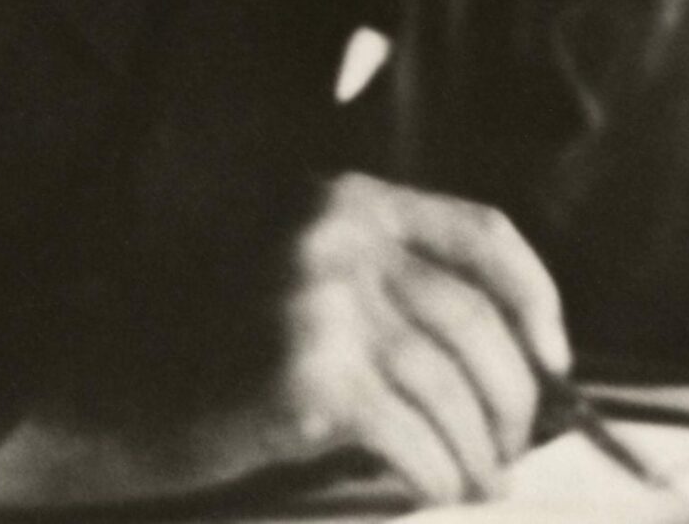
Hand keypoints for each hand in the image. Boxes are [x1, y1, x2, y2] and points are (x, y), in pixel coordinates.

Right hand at [256, 173, 568, 499]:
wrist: (130, 393)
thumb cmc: (236, 347)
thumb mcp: (320, 279)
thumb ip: (398, 285)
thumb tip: (522, 356)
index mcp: (353, 198)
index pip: (482, 231)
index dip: (537, 297)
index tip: (557, 361)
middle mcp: (341, 237)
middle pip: (472, 316)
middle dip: (513, 392)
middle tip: (519, 446)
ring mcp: (322, 304)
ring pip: (446, 384)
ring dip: (480, 445)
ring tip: (487, 482)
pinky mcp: (307, 379)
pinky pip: (408, 433)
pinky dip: (437, 470)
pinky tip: (441, 490)